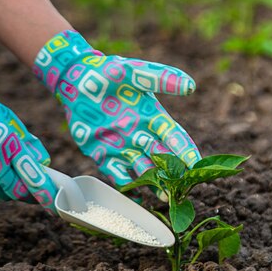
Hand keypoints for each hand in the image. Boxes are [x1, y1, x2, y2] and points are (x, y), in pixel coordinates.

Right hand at [0, 85, 57, 210]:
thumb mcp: (12, 122)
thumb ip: (29, 145)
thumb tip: (43, 164)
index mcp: (8, 145)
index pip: (32, 177)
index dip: (46, 194)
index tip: (56, 203)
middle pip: (17, 192)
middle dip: (31, 196)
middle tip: (42, 195)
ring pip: (1, 193)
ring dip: (14, 191)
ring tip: (21, 180)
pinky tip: (1, 176)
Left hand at [33, 30, 200, 189]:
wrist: (75, 80)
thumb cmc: (107, 72)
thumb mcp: (133, 72)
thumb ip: (160, 78)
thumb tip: (191, 86)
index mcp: (154, 118)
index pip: (175, 137)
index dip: (186, 151)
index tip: (196, 165)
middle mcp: (143, 136)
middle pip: (163, 159)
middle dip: (173, 175)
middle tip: (182, 189)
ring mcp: (125, 148)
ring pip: (144, 170)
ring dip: (154, 184)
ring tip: (163, 197)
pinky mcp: (105, 156)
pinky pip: (119, 175)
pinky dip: (127, 187)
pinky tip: (135, 198)